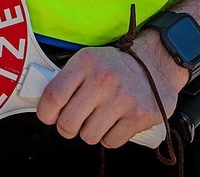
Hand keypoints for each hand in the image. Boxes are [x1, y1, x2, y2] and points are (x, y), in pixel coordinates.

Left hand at [35, 30, 186, 148]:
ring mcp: (123, 99)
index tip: (47, 116)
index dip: (45, 113)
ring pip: (88, 135)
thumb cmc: (114, 65)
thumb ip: (66, 79)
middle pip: (68, 122)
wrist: (157, 62)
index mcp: (85, 63)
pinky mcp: (140, 116)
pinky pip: (110, 141)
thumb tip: (43, 105)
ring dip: (89, 131)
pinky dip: (109, 137)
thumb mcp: (87, 60)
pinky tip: (113, 122)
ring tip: (97, 118)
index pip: (53, 96)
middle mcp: (103, 80)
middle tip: (71, 122)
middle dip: (66, 127)